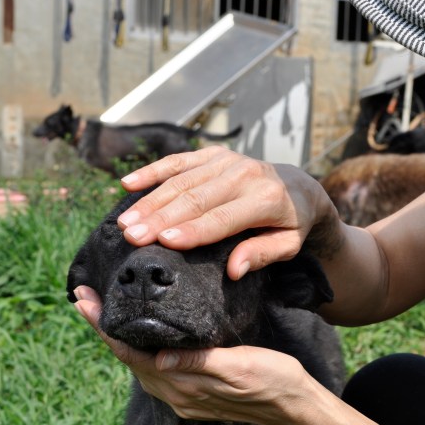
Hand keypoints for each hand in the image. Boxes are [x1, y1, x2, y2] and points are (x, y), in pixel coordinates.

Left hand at [73, 286, 310, 424]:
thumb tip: (158, 359)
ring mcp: (184, 398)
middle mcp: (177, 396)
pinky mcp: (194, 394)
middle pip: (128, 359)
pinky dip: (140, 348)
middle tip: (84, 296)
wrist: (296, 406)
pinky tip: (141, 333)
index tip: (82, 300)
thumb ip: (199, 363)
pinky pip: (155, 370)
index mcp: (184, 388)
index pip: (132, 355)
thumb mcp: (239, 365)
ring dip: (120, 339)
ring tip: (103, 310)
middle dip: (104, 329)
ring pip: (139, 365)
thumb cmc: (274, 380)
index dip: (104, 328)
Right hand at [116, 146, 339, 280]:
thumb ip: (262, 254)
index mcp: (265, 198)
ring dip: (150, 201)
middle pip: (194, 198)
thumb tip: (234, 270)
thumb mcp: (289, 245)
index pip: (221, 218)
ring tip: (125, 222)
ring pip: (181, 181)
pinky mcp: (213, 154)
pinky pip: (178, 161)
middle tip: (131, 236)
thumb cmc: (291, 224)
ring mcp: (226, 160)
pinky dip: (152, 171)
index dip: (191, 230)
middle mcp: (244, 174)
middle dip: (160, 218)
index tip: (162, 242)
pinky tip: (127, 184)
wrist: (299, 185)